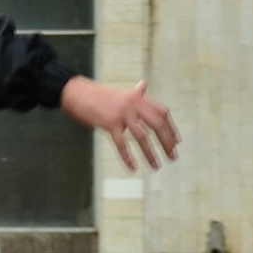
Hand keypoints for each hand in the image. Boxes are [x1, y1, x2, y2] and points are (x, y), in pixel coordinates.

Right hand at [60, 77, 179, 171]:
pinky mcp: (109, 122)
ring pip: (142, 136)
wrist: (75, 92)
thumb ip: (134, 93)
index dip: (171, 127)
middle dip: (167, 142)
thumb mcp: (119, 93)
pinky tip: (132, 167)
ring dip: (151, 153)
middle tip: (172, 156)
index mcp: (138, 97)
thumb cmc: (96, 94)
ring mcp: (121, 113)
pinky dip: (127, 157)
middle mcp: (133, 104)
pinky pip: (121, 143)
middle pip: (157, 124)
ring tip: (156, 165)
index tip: (176, 141)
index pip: (162, 112)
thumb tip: (143, 85)